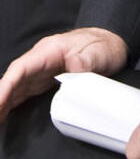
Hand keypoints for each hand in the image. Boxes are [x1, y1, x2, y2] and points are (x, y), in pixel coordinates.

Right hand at [0, 28, 126, 121]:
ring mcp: (40, 71)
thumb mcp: (100, 52)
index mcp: (49, 51)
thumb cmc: (104, 46)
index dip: (6, 86)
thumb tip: (75, 65)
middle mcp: (40, 61)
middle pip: (13, 80)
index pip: (21, 68)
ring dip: (2, 103)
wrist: (111, 44)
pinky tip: (2, 115)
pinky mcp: (44, 81)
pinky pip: (23, 93)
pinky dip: (11, 104)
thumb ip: (87, 59)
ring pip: (15, 88)